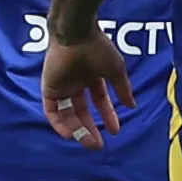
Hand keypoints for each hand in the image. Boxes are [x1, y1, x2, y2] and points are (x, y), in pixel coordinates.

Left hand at [41, 33, 133, 148]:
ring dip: (77, 130)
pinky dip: (59, 124)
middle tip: (98, 145)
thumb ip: (123, 89)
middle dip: (90, 128)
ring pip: (67, 114)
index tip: (115, 131)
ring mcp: (62, 85)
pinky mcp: (49, 88)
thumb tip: (132, 105)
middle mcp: (76, 82)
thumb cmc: (98, 48)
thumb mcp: (116, 70)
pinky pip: (51, 111)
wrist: (76, 35)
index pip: (99, 100)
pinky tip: (71, 135)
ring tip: (88, 143)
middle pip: (82, 111)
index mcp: (92, 75)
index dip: (107, 116)